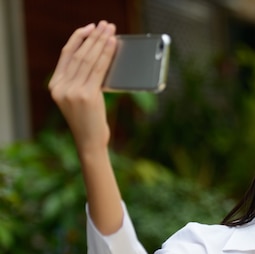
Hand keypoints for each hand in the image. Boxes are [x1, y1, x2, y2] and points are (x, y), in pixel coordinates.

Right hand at [49, 21, 116, 153]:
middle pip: (78, 54)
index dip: (78, 38)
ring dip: (101, 42)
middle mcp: (60, 87)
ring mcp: (72, 91)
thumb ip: (83, 81)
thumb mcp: (81, 98)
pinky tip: (113, 46)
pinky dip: (107, 55)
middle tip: (105, 25)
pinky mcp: (86, 95)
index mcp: (55, 86)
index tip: (90, 28)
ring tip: (111, 31)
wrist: (90, 142)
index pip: (66, 55)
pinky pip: (98, 70)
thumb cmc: (90, 121)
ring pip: (88, 60)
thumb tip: (101, 56)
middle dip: (93, 37)